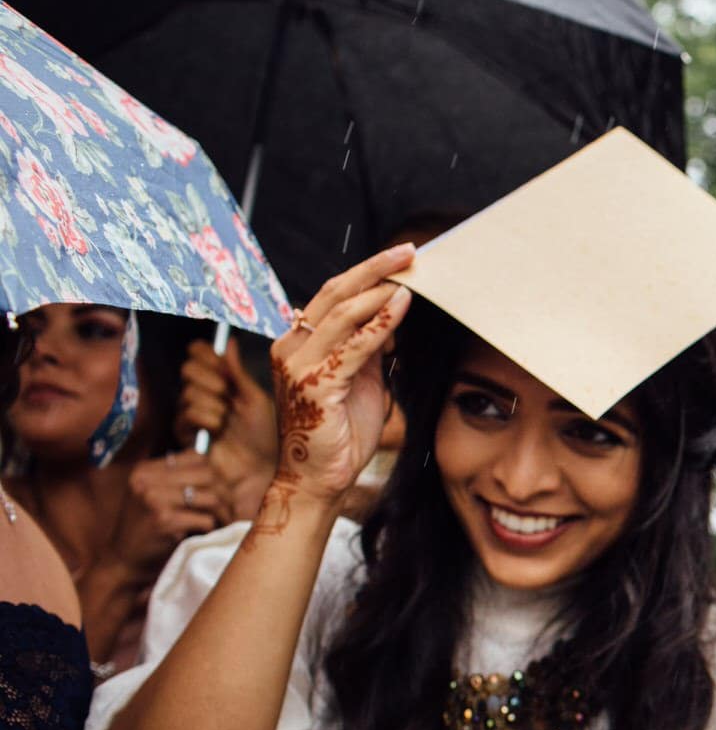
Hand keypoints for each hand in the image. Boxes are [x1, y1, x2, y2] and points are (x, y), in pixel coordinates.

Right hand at [101, 451, 234, 579]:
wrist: (123, 560)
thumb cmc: (145, 528)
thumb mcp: (152, 495)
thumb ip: (176, 479)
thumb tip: (217, 468)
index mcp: (144, 470)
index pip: (196, 457)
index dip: (214, 474)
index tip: (217, 490)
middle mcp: (146, 480)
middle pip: (208, 475)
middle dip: (225, 494)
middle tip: (228, 510)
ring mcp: (153, 499)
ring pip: (211, 497)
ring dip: (223, 514)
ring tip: (221, 523)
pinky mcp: (163, 520)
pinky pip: (206, 520)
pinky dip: (211, 529)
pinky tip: (203, 534)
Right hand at [178, 336, 277, 504]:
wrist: (262, 468)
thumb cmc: (266, 436)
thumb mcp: (256, 400)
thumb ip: (238, 372)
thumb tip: (228, 340)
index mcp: (223, 381)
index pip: (198, 353)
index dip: (205, 354)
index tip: (221, 363)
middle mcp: (205, 393)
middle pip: (188, 368)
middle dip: (210, 379)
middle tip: (228, 394)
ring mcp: (193, 413)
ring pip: (188, 392)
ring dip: (211, 404)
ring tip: (227, 420)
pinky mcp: (185, 433)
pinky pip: (185, 413)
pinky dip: (203, 417)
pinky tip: (217, 428)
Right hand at [256, 246, 413, 525]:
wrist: (318, 478)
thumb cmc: (340, 432)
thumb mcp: (361, 380)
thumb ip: (370, 348)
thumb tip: (393, 314)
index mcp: (297, 343)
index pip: (331, 295)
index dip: (366, 273)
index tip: (400, 258)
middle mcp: (290, 347)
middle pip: (334, 292)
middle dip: (375, 268)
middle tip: (409, 251)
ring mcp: (297, 365)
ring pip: (342, 313)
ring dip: (381, 290)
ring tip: (412, 275)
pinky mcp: (313, 385)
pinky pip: (353, 346)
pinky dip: (380, 323)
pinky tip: (402, 306)